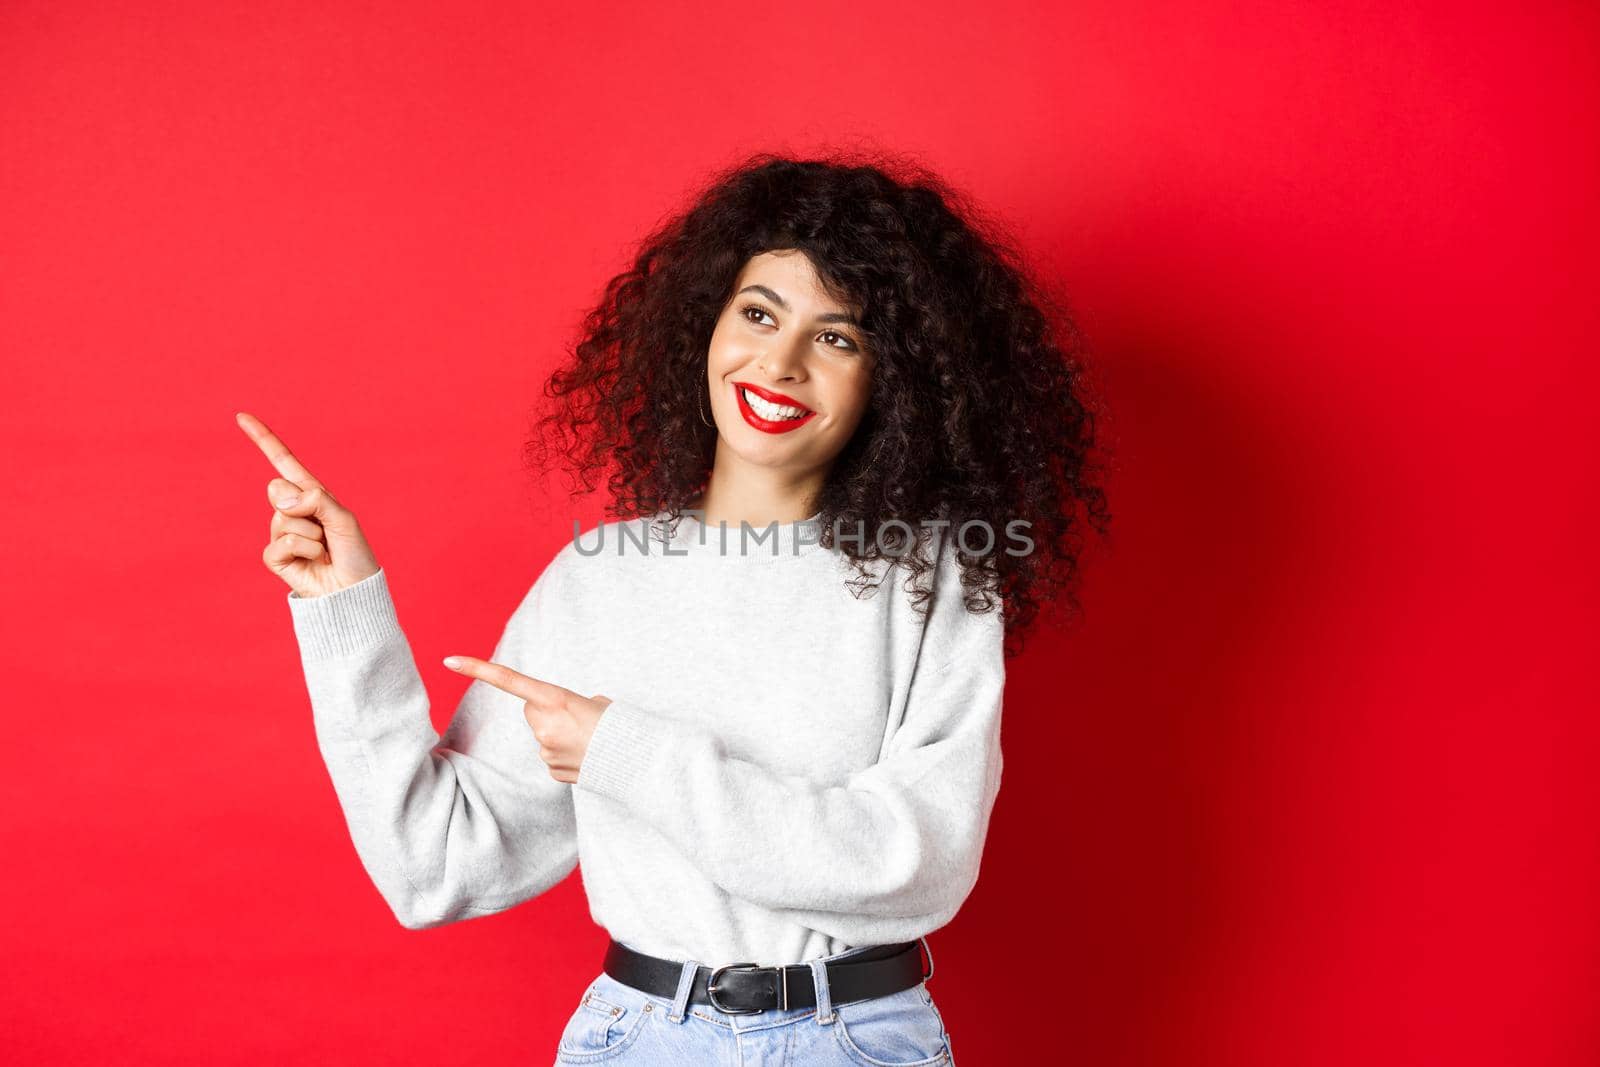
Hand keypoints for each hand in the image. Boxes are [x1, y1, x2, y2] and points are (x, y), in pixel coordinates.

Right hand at [237, 411, 380, 598]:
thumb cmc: (354, 553)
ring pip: (283, 518)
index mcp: (311, 494)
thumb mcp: (342, 518)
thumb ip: (315, 500)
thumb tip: (281, 499)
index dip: (263, 439)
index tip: (241, 416)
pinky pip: (281, 543)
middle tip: (325, 529)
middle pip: (277, 488)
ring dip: (311, 534)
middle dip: (305, 506)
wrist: (352, 590)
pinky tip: (313, 561)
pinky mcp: (276, 557)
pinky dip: (303, 551)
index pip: (283, 461)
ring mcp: (282, 533)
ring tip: (324, 549)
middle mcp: (293, 510)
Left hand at [443, 656, 612, 783]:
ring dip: (563, 736)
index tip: (449, 660)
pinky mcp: (551, 770)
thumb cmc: (618, 725)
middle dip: (551, 713)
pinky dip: (568, 756)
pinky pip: (553, 757)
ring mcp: (545, 749)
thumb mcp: (597, 703)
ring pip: (545, 737)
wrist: (635, 760)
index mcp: (555, 698)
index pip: (508, 680)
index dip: (477, 669)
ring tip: (589, 740)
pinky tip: (586, 756)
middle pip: (534, 712)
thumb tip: (566, 717)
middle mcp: (543, 724)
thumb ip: (571, 705)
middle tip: (580, 719)